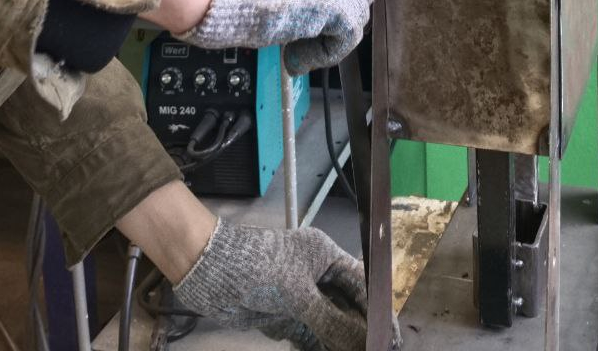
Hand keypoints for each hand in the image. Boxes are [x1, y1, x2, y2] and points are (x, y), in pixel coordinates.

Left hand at [173, 221, 394, 350]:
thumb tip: (361, 343)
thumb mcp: (298, 294)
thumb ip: (331, 321)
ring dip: (341, 342)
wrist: (208, 271)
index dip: (377, 310)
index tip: (389, 337)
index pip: (362, 284)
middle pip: (348, 307)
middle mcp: (316, 275)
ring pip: (331, 324)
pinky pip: (310, 335)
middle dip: (360, 330)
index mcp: (325, 256)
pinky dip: (320, 346)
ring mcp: (300, 297)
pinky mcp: (284, 316)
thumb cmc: (256, 268)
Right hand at [183, 0, 373, 74]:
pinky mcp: (339, 2)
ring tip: (296, 47)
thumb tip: (316, 2)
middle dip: (338, 13)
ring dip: (327, 36)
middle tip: (310, 32)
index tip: (312, 12)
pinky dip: (322, 53)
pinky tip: (295, 57)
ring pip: (356, 13)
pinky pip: (346, 37)